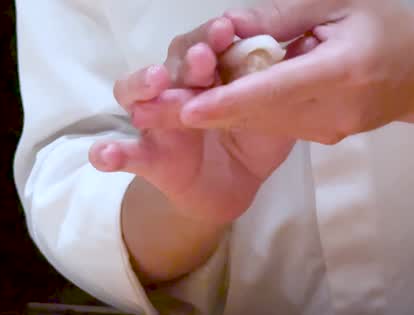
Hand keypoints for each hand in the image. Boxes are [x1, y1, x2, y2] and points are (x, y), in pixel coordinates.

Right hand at [87, 16, 298, 222]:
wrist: (234, 187)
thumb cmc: (252, 139)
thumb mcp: (273, 113)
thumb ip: (282, 86)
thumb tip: (309, 45)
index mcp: (209, 74)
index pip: (205, 46)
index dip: (214, 37)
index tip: (230, 28)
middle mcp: (177, 89)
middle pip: (173, 64)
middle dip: (188, 56)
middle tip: (205, 55)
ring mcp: (157, 122)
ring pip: (136, 95)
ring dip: (143, 84)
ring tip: (156, 81)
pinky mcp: (149, 158)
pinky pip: (125, 154)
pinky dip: (110, 153)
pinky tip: (105, 154)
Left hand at [176, 1, 413, 144]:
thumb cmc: (385, 26)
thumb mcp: (339, 3)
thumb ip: (284, 17)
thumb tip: (230, 27)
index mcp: (344, 71)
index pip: (276, 90)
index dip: (228, 102)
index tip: (187, 110)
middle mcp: (336, 110)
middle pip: (260, 114)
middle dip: (204, 112)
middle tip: (152, 107)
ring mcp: (332, 130)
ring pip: (263, 123)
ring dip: (218, 113)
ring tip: (171, 102)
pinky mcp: (326, 137)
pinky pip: (277, 125)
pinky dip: (245, 112)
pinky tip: (218, 100)